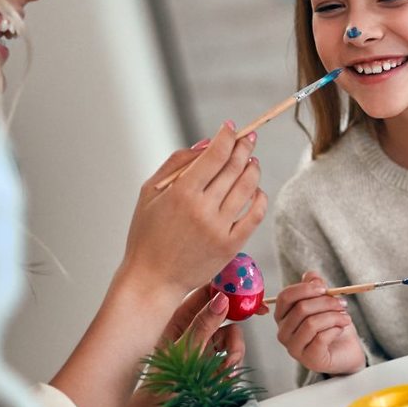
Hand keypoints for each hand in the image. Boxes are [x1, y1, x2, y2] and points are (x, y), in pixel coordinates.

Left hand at [101, 287, 244, 406]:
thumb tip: (222, 299)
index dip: (225, 287)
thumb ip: (204, 325)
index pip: (204, 293)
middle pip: (221, 312)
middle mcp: (190, 330)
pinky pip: (229, 354)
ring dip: (235, 348)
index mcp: (176, 319)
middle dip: (237, 318)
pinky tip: (225, 376)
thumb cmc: (159, 386)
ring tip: (228, 367)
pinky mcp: (209, 363)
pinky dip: (231, 363)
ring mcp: (200, 347)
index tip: (244, 288)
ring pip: (229, 334)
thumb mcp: (185, 352)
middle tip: (256, 312)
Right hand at [119, 121, 267, 296]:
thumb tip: (207, 143)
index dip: (227, 136)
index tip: (230, 127)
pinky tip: (256, 190)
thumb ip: (177, 163)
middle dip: (244, 147)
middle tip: (248, 138)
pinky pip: (255, 214)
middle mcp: (203, 208)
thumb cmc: (147, 235)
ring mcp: (220, 228)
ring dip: (253, 169)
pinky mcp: (231, 245)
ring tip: (252, 161)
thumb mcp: (149, 193)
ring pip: (248, 187)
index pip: (215, 154)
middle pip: (234, 167)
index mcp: (181, 192)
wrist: (152, 279)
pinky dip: (260, 197)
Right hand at [274, 271, 364, 376]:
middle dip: (326, 302)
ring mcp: (294, 348)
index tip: (324, 288)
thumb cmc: (332, 327)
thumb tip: (311, 276)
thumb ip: (316, 288)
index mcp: (283, 316)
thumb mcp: (325, 303)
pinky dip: (335, 329)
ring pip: (311, 323)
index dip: (305, 289)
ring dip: (333, 316)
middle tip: (342, 303)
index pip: (285, 297)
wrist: (346, 352)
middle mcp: (283, 333)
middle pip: (301, 308)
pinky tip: (340, 329)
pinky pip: (321, 338)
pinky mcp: (309, 359)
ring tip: (345, 317)